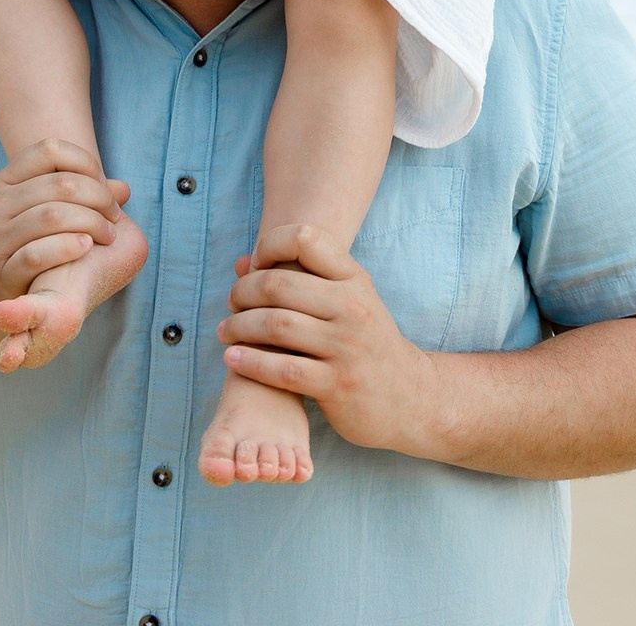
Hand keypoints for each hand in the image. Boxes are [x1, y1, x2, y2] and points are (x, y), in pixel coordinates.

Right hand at [0, 139, 130, 353]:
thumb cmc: (5, 256)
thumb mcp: (27, 219)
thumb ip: (73, 200)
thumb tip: (123, 188)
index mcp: (1, 184)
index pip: (49, 150)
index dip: (86, 163)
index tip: (104, 187)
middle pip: (60, 183)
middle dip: (99, 197)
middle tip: (114, 217)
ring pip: (53, 215)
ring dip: (92, 222)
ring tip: (107, 236)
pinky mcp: (0, 275)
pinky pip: (38, 254)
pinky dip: (68, 248)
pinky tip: (85, 248)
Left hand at [217, 224, 445, 458]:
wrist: (410, 397)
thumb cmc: (368, 344)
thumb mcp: (347, 302)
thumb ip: (299, 280)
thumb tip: (241, 262)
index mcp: (354, 280)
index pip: (305, 238)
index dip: (269, 246)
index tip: (256, 266)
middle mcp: (352, 307)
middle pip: (279, 284)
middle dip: (242, 292)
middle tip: (231, 303)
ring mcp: (346, 347)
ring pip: (275, 326)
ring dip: (239, 327)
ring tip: (225, 332)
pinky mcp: (337, 385)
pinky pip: (282, 370)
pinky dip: (249, 363)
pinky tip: (233, 360)